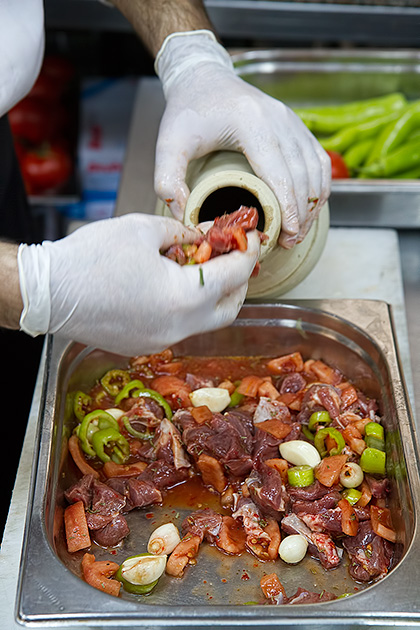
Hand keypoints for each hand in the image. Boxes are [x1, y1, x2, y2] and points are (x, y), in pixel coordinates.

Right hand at [17, 214, 259, 354]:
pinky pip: (180, 327)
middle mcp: (180, 327)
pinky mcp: (145, 345)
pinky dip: (188, 308)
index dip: (247, 251)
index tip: (248, 237)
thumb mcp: (144, 229)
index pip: (235, 274)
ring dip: (213, 296)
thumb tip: (202, 235)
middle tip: (233, 256)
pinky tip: (174, 286)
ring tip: (203, 268)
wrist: (49, 291)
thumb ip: (183, 232)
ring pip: (206, 321)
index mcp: (186, 297)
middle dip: (239, 281)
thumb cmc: (91, 259)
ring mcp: (162, 341)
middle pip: (230, 308)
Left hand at [155, 31, 330, 248]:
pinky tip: (309, 206)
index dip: (288, 209)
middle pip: (302, 175)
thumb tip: (185, 218)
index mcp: (251, 124)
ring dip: (313, 202)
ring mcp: (291, 120)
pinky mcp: (296, 124)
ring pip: (316, 168)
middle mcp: (278, 118)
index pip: (280, 174)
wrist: (203, 77)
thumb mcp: (168, 145)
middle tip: (290, 241)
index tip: (288, 235)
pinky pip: (318, 158)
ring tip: (299, 230)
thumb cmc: (187, 111)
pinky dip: (319, 185)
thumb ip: (167, 181)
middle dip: (301, 213)